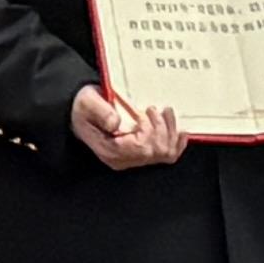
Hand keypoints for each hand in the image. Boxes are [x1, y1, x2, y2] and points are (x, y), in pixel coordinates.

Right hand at [70, 81, 187, 170]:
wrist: (83, 110)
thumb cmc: (85, 106)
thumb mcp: (87, 103)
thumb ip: (100, 111)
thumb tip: (116, 123)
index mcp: (109, 150)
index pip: (140, 149)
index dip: (149, 131)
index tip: (146, 112)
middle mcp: (122, 159)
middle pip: (155, 153)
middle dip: (161, 129)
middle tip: (155, 109)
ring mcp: (133, 158)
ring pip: (164, 155)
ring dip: (170, 133)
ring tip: (166, 112)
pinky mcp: (142, 153)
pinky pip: (166, 156)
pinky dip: (177, 143)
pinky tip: (180, 131)